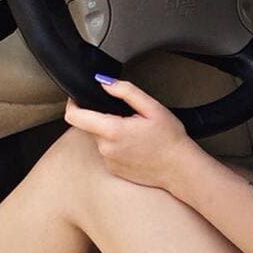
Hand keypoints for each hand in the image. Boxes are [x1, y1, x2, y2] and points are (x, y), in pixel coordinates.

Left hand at [64, 76, 191, 188]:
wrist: (179, 169)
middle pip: (90, 126)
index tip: (78, 98)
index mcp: (112, 130)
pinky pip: (108, 152)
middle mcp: (105, 148)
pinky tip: (136, 146)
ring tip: (136, 134)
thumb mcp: (152, 107)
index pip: (74, 117)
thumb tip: (104, 82)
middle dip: (103, 118)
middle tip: (127, 117)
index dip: (73, 104)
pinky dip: (117, 146)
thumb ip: (125, 91)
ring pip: (100, 139)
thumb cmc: (169, 139)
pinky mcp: (113, 170)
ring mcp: (108, 161)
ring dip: (111, 133)